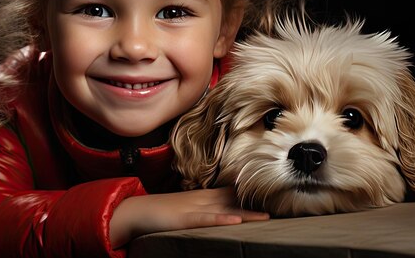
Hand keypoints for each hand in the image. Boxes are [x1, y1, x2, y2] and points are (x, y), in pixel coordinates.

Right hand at [109, 186, 268, 247]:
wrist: (134, 211)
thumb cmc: (159, 212)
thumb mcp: (185, 209)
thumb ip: (203, 209)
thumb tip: (222, 212)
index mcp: (203, 197)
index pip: (232, 194)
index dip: (252, 196)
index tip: (273, 198)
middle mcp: (202, 199)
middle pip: (234, 200)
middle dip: (256, 203)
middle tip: (279, 207)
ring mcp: (193, 208)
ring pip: (224, 208)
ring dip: (246, 212)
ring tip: (267, 217)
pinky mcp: (184, 218)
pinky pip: (205, 219)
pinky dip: (220, 219)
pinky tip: (235, 220)